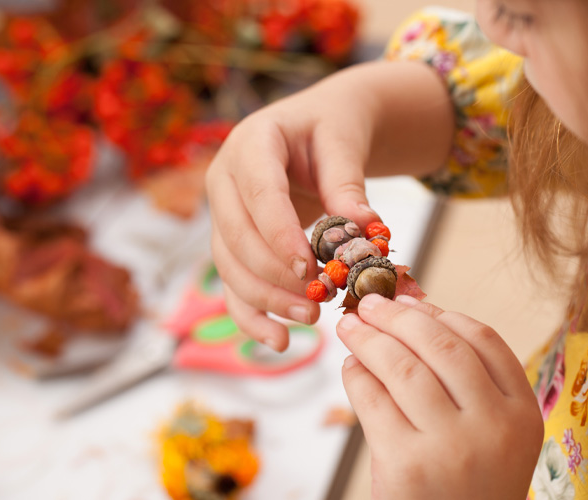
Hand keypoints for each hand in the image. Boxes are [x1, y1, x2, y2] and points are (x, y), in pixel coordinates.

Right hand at [206, 87, 379, 351]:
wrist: (319, 127)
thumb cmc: (332, 127)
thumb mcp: (345, 143)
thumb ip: (348, 185)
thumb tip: (364, 228)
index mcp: (251, 143)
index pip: (259, 194)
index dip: (279, 234)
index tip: (308, 268)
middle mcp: (225, 179)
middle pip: (237, 237)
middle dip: (275, 276)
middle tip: (318, 300)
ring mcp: (223, 214)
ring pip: (230, 267)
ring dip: (266, 299)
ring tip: (311, 317)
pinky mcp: (232, 243)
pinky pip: (233, 284)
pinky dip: (252, 316)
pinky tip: (279, 341)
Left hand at [337, 294, 543, 499]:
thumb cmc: (469, 485)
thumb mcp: (494, 436)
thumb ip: (469, 382)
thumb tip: (416, 310)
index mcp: (524, 413)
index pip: (484, 340)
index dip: (443, 314)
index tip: (413, 302)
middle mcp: (494, 426)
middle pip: (440, 346)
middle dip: (398, 316)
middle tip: (369, 302)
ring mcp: (451, 446)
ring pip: (402, 367)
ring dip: (369, 338)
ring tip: (350, 327)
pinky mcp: (406, 465)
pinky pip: (373, 401)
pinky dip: (356, 376)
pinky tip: (351, 368)